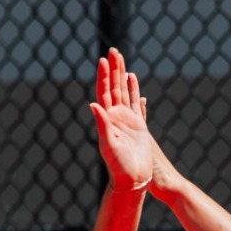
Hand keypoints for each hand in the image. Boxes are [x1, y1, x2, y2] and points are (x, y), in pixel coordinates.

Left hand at [89, 48, 151, 192]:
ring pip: (123, 91)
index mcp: (106, 119)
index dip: (103, 76)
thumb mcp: (109, 144)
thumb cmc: (118, 167)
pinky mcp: (137, 125)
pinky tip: (132, 78)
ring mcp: (126, 120)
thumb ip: (102, 124)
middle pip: (113, 87)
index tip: (103, 59)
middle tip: (113, 50)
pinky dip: (133, 89)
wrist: (132, 180)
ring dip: (121, 74)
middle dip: (113, 69)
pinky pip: (135, 102)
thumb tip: (93, 104)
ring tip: (120, 58)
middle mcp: (114, 117)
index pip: (104, 92)